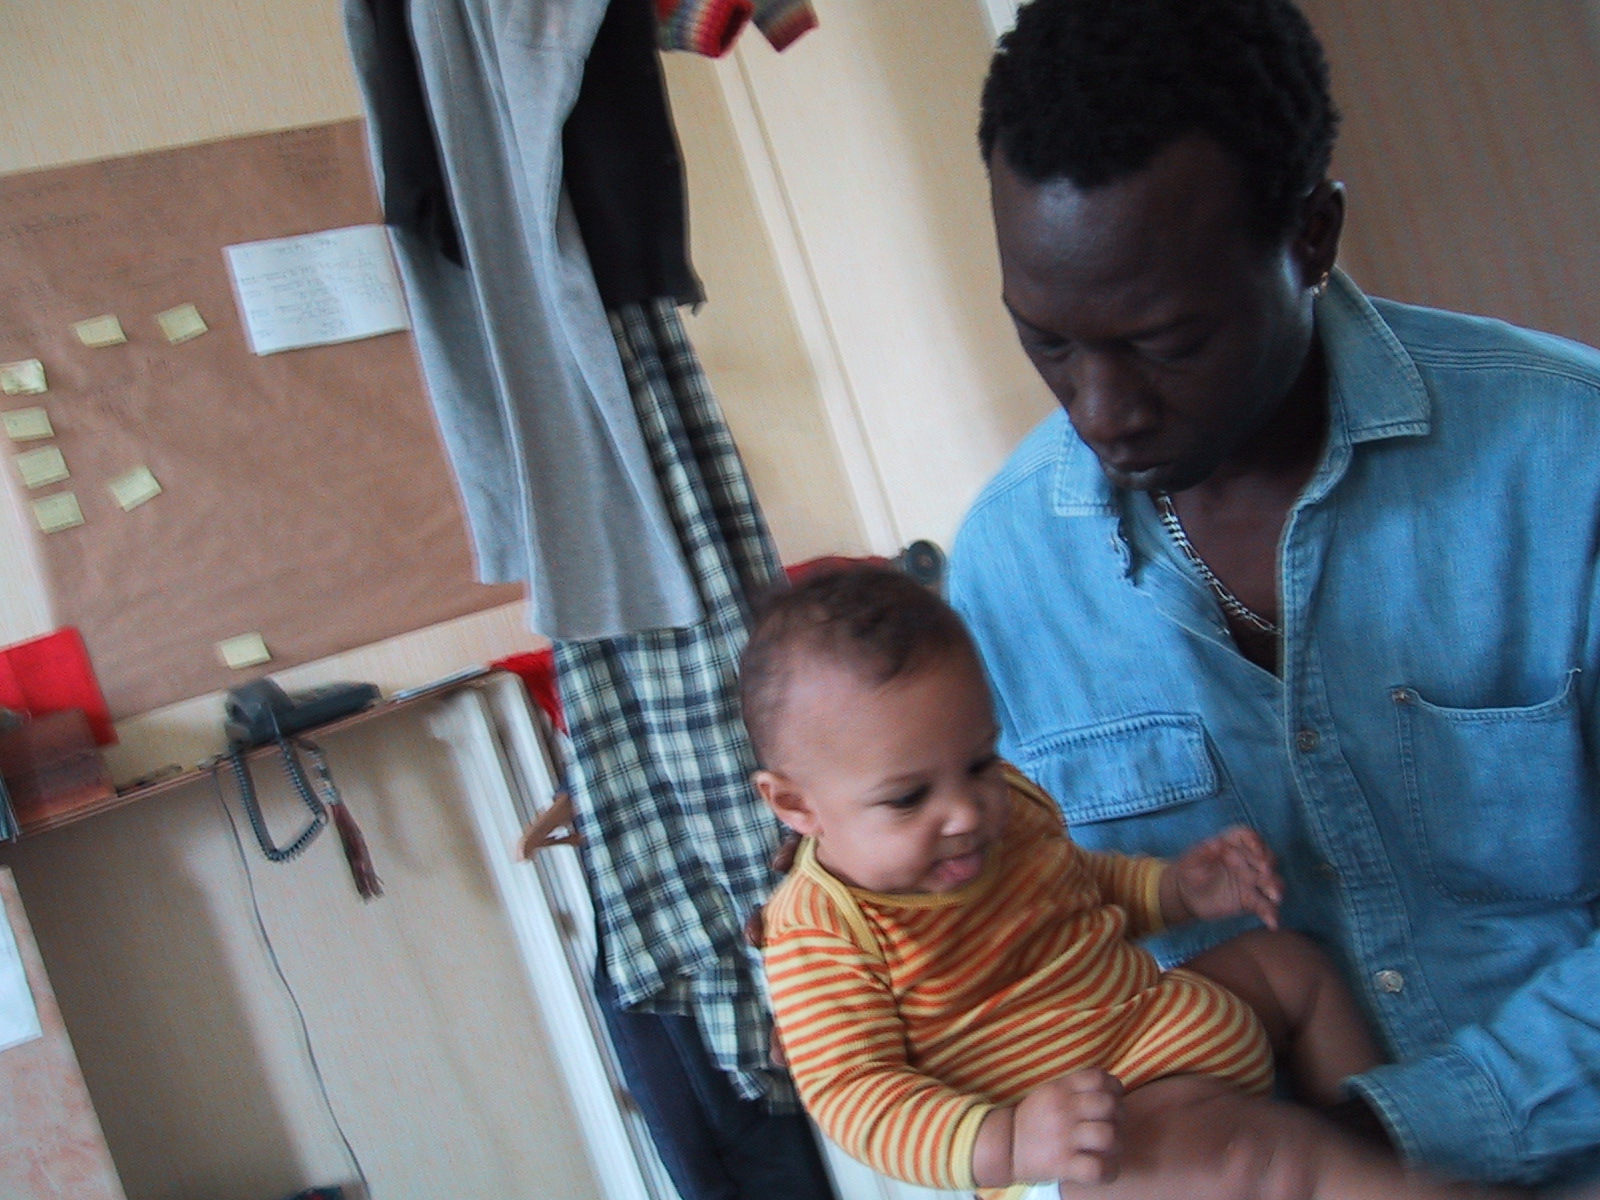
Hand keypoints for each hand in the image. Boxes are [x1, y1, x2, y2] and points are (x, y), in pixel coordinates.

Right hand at [1011, 1069, 1123, 1185]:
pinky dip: (1108, 1171)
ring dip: (1116, 1144)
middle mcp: (1063, 1110)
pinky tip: (1104, 1168)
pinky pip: (1097, 1168)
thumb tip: (1111, 1087)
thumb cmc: (1034, 1119)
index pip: (1099, 1078)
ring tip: (1109, 1148)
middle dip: (1120, 1115)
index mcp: (1060, 1090)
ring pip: (1109, 1136)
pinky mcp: (1063, 1164)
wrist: (1006, 1146)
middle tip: (1114, 1124)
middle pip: (1109, 1105)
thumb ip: (1076, 1088)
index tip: (1114, 1098)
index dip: (1114, 1088)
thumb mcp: (1049, 1092)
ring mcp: (1064, 1138)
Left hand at [1163, 827, 1282, 928]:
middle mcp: (1246, 860)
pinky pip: (1265, 906)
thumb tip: (1217, 843)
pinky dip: (1271, 914)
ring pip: (1271, 881)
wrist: (1186, 896)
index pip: (1247, 836)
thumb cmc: (1188, 871)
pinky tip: (1272, 923)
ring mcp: (1251, 880)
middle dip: (1268, 865)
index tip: (1256, 851)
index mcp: (1230, 844)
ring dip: (1275, 887)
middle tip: (1265, 873)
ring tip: (1274, 897)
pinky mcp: (1252, 900)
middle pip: (1266, 858)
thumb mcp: (1189, 861)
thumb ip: (1202, 852)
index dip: (1255, 841)